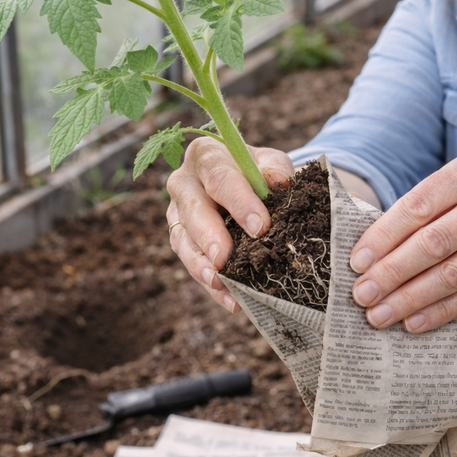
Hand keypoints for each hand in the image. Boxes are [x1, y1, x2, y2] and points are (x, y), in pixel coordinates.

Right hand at [166, 137, 293, 312]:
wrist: (245, 181)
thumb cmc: (258, 171)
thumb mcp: (270, 163)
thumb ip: (276, 170)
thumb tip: (279, 183)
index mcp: (206, 155)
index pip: (220, 176)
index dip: (239, 201)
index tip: (260, 226)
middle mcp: (184, 182)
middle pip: (193, 210)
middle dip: (211, 236)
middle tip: (225, 259)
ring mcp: (177, 213)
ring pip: (183, 240)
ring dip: (201, 265)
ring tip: (220, 283)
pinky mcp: (179, 240)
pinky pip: (191, 264)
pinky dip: (211, 286)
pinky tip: (231, 301)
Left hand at [348, 153, 456, 332]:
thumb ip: (428, 204)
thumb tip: (374, 248)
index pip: (419, 206)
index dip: (384, 236)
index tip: (357, 261)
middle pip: (434, 244)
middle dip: (392, 273)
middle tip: (361, 295)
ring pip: (453, 275)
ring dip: (411, 299)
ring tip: (379, 315)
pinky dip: (441, 311)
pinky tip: (413, 322)